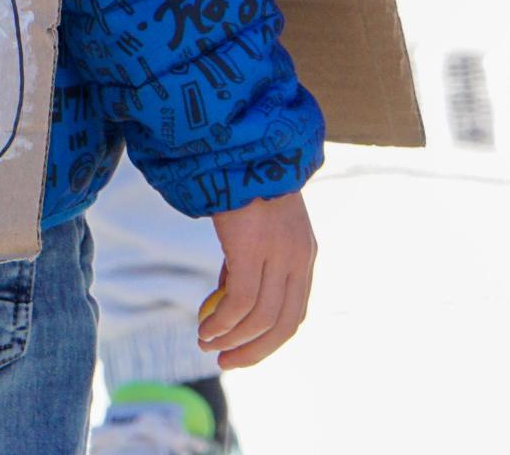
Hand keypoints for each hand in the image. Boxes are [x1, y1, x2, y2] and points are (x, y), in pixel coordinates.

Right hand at [198, 189, 314, 369]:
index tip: (240, 352)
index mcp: (304, 254)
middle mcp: (298, 257)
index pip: (294, 313)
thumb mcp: (256, 231)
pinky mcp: (253, 249)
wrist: (237, 148)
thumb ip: (250, 265)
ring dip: (231, 339)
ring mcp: (279, 253)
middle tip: (224, 361)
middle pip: (284, 324)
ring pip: (261, 318)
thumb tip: (228, 303)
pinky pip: (240, 303)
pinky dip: (222, 323)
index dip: (269, 341)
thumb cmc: (242, 187)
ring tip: (205, 342)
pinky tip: (205, 328)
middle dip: (254, 350)